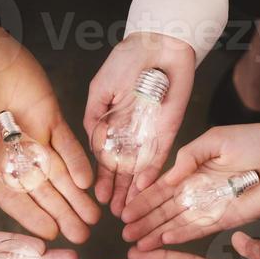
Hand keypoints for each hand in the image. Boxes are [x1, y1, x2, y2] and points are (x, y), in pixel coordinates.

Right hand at [0, 14, 98, 241]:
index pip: (12, 198)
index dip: (30, 217)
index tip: (49, 235)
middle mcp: (14, 155)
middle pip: (42, 191)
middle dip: (61, 214)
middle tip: (81, 237)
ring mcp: (34, 135)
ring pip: (60, 172)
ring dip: (76, 196)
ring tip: (92, 218)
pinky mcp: (50, 114)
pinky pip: (68, 142)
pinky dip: (78, 160)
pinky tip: (87, 181)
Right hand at [84, 32, 195, 216]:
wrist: (158, 44)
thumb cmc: (126, 61)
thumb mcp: (100, 90)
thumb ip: (94, 119)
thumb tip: (91, 147)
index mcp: (111, 125)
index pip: (104, 158)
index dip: (100, 178)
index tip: (94, 196)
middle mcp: (129, 134)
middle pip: (122, 169)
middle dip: (117, 191)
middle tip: (113, 214)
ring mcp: (149, 134)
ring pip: (139, 169)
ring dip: (133, 190)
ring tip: (127, 211)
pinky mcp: (168, 130)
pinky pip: (159, 156)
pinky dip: (152, 173)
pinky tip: (143, 189)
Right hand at [121, 118, 259, 249]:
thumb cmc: (256, 142)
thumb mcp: (215, 140)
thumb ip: (189, 156)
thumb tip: (166, 177)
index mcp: (193, 169)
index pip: (162, 187)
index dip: (143, 198)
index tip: (124, 209)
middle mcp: (199, 190)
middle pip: (165, 209)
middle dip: (144, 220)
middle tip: (124, 232)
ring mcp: (211, 206)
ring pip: (177, 221)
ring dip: (156, 232)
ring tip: (136, 242)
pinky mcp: (226, 219)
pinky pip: (199, 229)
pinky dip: (181, 235)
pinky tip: (162, 240)